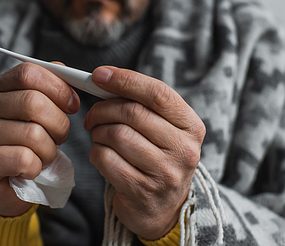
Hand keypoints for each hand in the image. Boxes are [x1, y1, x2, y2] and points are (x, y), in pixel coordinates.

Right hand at [0, 62, 79, 216]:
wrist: (7, 188)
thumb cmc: (27, 145)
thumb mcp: (39, 114)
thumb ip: (51, 89)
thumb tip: (69, 75)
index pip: (28, 72)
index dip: (57, 88)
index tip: (72, 105)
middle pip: (33, 102)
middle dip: (59, 123)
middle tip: (60, 137)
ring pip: (33, 134)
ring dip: (49, 150)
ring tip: (42, 156)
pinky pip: (23, 159)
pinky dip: (36, 167)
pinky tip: (29, 170)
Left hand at [84, 66, 205, 239]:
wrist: (164, 209)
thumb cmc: (157, 157)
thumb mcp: (163, 130)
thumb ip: (142, 104)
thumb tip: (104, 79)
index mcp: (191, 127)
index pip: (158, 94)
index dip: (125, 80)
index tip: (99, 74)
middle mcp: (184, 150)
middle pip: (133, 113)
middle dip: (103, 109)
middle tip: (92, 115)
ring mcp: (164, 173)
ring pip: (116, 135)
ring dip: (98, 132)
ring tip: (100, 137)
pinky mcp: (141, 191)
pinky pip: (105, 159)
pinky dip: (96, 152)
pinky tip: (102, 155)